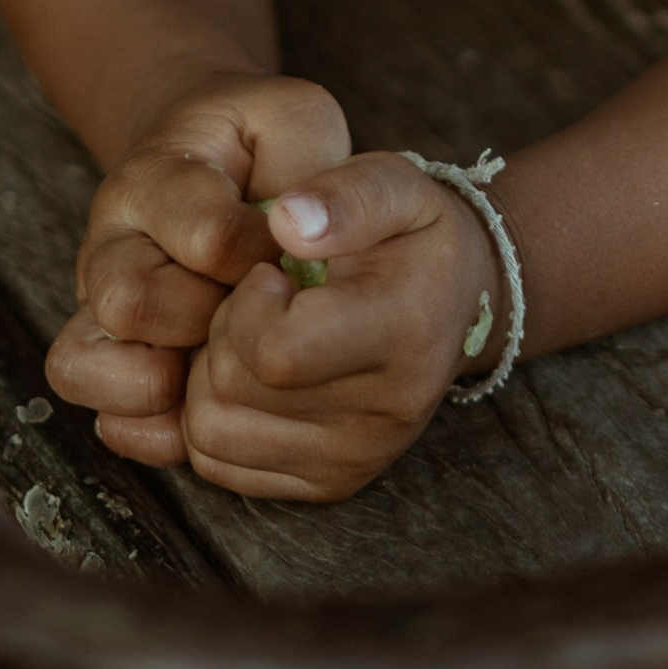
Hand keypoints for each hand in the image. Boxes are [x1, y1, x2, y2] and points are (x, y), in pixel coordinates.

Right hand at [45, 73, 349, 463]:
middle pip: (131, 304)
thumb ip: (308, 157)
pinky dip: (157, 429)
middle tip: (254, 310)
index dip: (265, 259)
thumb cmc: (265, 146)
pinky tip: (207, 403)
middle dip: (211, 321)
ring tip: (219, 361)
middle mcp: (110, 242)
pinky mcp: (108, 362)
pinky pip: (105, 417)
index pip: (209, 237)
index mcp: (156, 177)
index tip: (293, 253)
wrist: (214, 159)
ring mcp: (100, 305)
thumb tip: (299, 234)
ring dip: (166, 382)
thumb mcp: (296, 119)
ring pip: (83, 365)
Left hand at [180, 153, 501, 501]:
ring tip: (254, 336)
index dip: (246, 305)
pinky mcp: (329, 484)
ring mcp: (355, 460)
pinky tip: (249, 374)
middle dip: (223, 331)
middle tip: (261, 299)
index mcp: (403, 335)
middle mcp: (384, 415)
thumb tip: (287, 222)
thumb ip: (345, 196)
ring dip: (209, 376)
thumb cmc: (413, 234)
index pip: (276, 352)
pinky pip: (220, 463)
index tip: (268, 273)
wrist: (458, 302)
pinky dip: (214, 416)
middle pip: (233, 390)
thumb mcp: (394, 184)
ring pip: (212, 434)